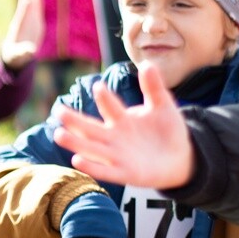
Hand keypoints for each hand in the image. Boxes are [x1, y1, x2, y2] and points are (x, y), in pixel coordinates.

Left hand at [1, 0, 41, 69]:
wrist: (15, 53)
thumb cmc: (15, 55)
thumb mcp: (18, 55)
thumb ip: (24, 52)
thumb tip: (32, 51)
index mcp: (18, 29)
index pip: (22, 16)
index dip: (25, 9)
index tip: (27, 0)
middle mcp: (22, 21)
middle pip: (24, 5)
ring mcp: (28, 20)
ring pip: (30, 5)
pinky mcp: (34, 21)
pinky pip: (36, 8)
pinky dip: (37, 0)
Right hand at [53, 62, 195, 188]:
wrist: (180, 159)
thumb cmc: (167, 131)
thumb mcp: (163, 107)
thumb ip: (154, 88)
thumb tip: (147, 64)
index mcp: (122, 119)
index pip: (110, 107)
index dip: (105, 97)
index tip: (99, 86)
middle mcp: (113, 136)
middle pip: (90, 127)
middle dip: (74, 120)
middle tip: (58, 110)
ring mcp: (116, 155)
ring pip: (91, 147)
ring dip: (75, 142)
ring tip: (58, 134)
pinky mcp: (123, 173)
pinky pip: (104, 170)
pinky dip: (91, 166)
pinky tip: (76, 159)